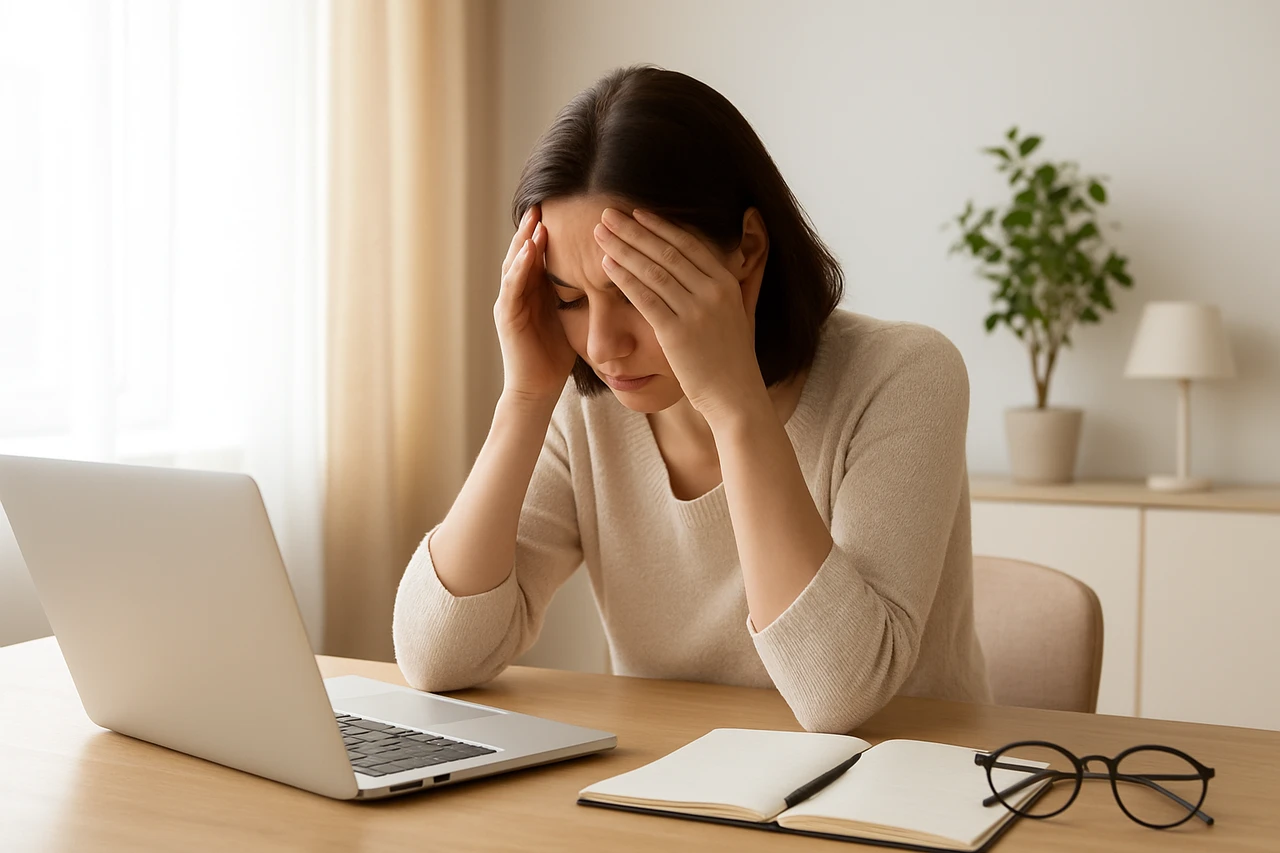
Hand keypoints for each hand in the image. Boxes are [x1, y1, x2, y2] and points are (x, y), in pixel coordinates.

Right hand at [495, 206, 576, 402]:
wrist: (538, 389)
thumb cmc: (555, 357)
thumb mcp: (570, 318)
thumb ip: (577, 296)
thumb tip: (605, 277)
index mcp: (533, 292)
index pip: (539, 255)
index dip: (547, 232)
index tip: (563, 209)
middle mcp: (517, 293)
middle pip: (524, 253)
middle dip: (533, 228)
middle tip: (544, 202)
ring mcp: (509, 304)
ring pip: (515, 265)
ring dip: (525, 241)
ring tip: (536, 219)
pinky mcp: (507, 318)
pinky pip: (512, 287)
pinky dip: (520, 268)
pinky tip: (530, 252)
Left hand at [594, 207, 767, 422]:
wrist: (736, 396)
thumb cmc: (734, 356)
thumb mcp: (745, 310)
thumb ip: (745, 278)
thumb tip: (751, 249)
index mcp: (728, 282)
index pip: (688, 244)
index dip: (659, 226)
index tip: (636, 212)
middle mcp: (713, 292)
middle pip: (666, 252)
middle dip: (633, 230)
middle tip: (607, 213)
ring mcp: (695, 312)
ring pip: (652, 271)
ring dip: (622, 249)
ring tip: (600, 233)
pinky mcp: (676, 333)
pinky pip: (644, 298)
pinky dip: (623, 278)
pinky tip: (606, 265)